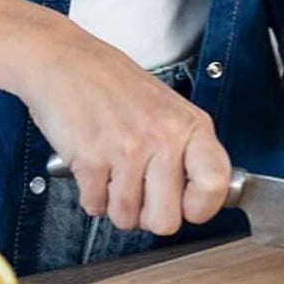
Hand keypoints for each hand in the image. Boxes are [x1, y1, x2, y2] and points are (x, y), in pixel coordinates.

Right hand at [19, 23, 232, 236]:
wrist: (66, 62)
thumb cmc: (115, 87)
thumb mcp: (169, 110)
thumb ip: (186, 152)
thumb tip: (197, 201)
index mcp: (192, 125)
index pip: (216, 185)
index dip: (200, 208)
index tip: (186, 205)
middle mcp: (165, 137)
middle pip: (167, 221)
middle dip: (147, 215)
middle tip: (138, 189)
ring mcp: (128, 149)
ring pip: (127, 218)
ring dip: (115, 203)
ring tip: (112, 168)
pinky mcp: (92, 160)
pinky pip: (95, 207)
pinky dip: (91, 195)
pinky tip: (93, 164)